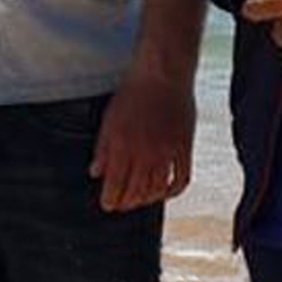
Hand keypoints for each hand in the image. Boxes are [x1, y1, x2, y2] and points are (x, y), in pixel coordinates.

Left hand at [91, 66, 194, 210]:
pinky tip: (165, 193)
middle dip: (126, 202)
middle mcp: (144, 153)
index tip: (107, 206)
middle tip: (121, 205)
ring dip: (146, 199)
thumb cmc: (132, 93)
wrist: (162, 75)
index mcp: (122, 145)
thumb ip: (102, 148)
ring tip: (138, 201)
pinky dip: (172, 191)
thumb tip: (96, 173)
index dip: (111, 198)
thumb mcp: (109, 119)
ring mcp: (167, 153)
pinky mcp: (185, 149)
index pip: (115, 184)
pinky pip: (181, 179)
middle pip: (136, 190)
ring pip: (157, 189)